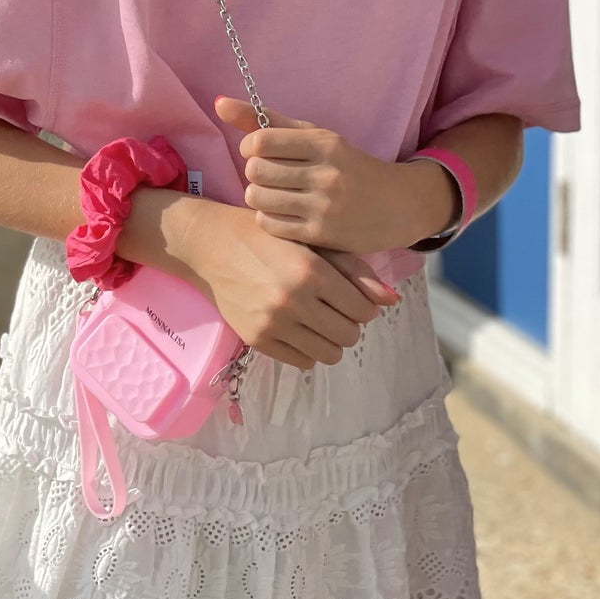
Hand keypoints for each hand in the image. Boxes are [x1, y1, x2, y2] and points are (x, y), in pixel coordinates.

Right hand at [181, 201, 397, 371]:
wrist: (209, 244)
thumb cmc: (264, 236)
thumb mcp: (309, 241)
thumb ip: (352, 269)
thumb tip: (390, 300)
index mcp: (311, 271)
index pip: (363, 310)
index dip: (363, 305)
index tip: (350, 296)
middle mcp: (294, 300)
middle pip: (350, 335)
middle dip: (348, 323)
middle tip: (333, 307)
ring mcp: (273, 323)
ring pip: (330, 354)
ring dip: (330, 339)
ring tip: (316, 319)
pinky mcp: (256, 338)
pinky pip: (302, 361)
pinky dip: (307, 348)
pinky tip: (297, 327)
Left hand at [216, 98, 454, 254]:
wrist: (399, 204)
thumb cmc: (346, 166)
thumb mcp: (314, 137)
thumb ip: (266, 119)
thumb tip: (218, 102)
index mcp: (323, 143)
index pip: (260, 141)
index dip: (250, 147)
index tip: (260, 152)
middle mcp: (325, 173)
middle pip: (255, 171)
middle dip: (254, 173)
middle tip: (267, 177)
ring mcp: (324, 206)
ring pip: (259, 198)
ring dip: (258, 197)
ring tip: (273, 195)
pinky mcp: (322, 235)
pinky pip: (270, 225)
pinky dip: (268, 218)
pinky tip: (282, 214)